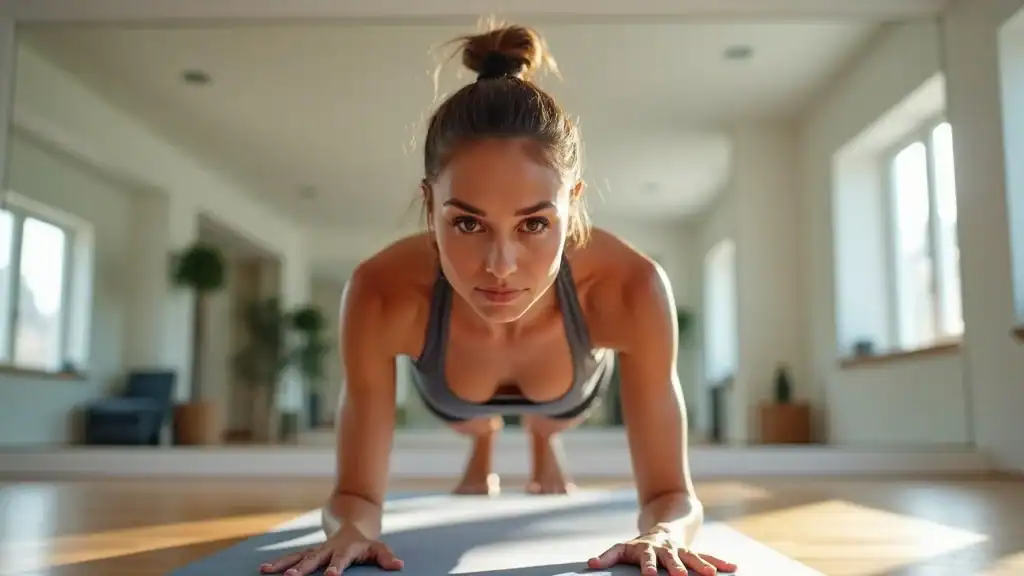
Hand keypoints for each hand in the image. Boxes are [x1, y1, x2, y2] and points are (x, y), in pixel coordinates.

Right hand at [259, 525, 402, 575]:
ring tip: (267, 571)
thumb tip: (399, 566)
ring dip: (283, 564)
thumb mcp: (378, 549)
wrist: (351, 525)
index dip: (336, 568)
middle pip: (314, 559)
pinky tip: (263, 569)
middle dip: (302, 568)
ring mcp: (315, 550)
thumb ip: (386, 557)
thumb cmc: (365, 544)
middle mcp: (328, 549)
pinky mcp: (307, 553)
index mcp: (346, 549)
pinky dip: (277, 563)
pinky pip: (291, 558)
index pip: (341, 560)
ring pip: (297, 557)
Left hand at [587, 531, 736, 574]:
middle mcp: (666, 549)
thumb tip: (590, 564)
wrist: (663, 527)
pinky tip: (733, 568)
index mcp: (647, 549)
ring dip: (701, 565)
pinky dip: (720, 562)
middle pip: (671, 559)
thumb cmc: (639, 545)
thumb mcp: (623, 548)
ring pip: (692, 557)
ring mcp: (681, 550)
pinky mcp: (694, 552)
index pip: (646, 559)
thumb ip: (609, 556)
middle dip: (676, 568)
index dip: (647, 567)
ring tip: (711, 575)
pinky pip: (708, 556)